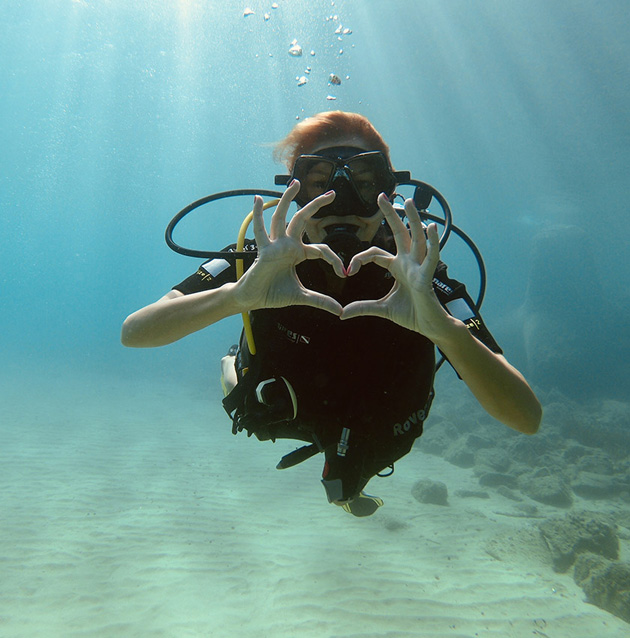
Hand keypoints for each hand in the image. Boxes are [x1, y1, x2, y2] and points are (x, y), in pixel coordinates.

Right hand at [233, 180, 344, 314]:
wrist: (253, 300)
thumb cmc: (273, 294)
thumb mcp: (302, 296)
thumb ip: (320, 300)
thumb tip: (339, 311)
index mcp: (297, 253)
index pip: (320, 248)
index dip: (334, 259)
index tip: (343, 274)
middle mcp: (287, 245)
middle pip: (303, 220)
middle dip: (317, 205)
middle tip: (332, 193)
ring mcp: (274, 245)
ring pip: (282, 217)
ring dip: (288, 200)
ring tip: (295, 184)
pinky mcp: (264, 250)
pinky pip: (260, 230)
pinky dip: (257, 215)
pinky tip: (257, 200)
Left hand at [340, 194, 452, 341]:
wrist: (429, 326)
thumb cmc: (411, 314)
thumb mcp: (382, 309)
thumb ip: (363, 307)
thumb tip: (342, 314)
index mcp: (398, 267)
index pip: (376, 253)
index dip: (361, 258)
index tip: (349, 269)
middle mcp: (409, 263)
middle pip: (400, 233)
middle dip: (391, 214)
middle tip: (382, 196)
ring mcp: (419, 268)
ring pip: (417, 239)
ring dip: (414, 220)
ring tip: (410, 203)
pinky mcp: (427, 277)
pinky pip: (431, 257)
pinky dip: (433, 243)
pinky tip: (432, 228)